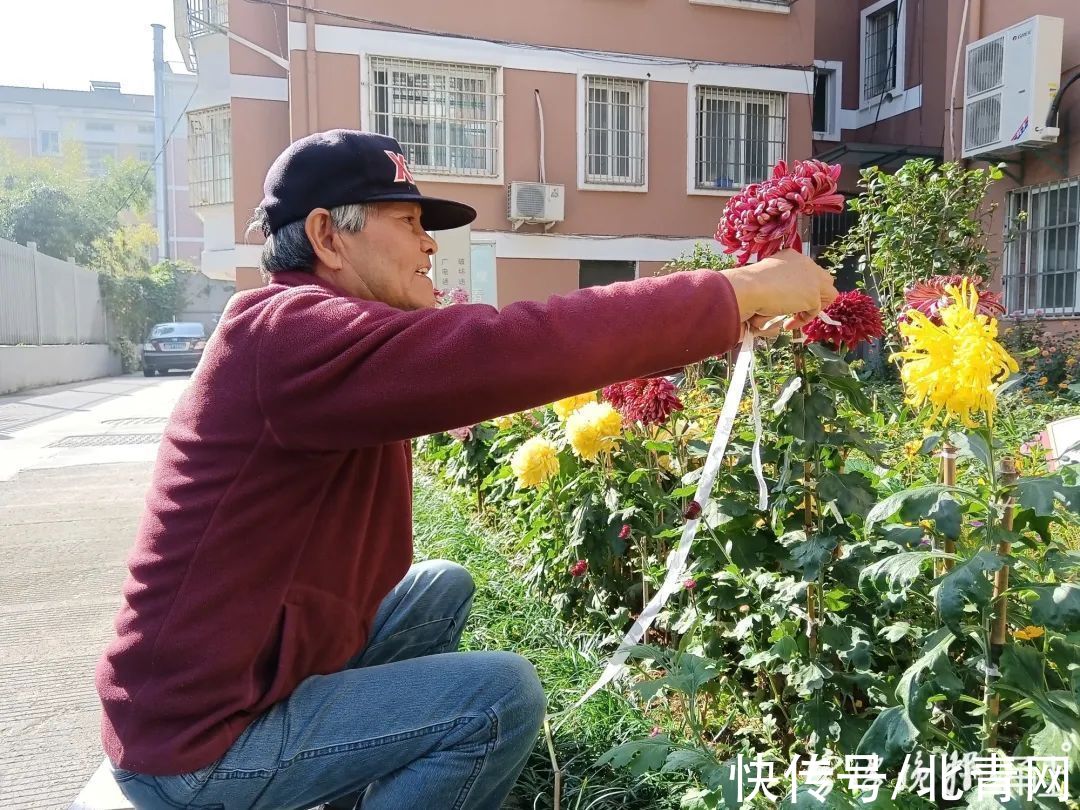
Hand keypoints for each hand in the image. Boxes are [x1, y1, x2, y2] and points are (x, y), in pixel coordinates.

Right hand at [722, 249, 837, 331]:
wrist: (750, 287)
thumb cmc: (749, 283)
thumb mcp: (766, 276)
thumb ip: (779, 280)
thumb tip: (781, 294)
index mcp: (793, 256)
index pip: (808, 271)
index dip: (803, 286)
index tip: (791, 298)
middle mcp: (807, 264)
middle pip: (824, 279)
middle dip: (816, 294)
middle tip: (800, 308)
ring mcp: (813, 279)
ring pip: (828, 293)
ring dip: (815, 306)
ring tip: (797, 316)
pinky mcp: (813, 296)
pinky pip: (815, 311)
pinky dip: (803, 320)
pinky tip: (788, 324)